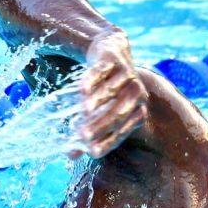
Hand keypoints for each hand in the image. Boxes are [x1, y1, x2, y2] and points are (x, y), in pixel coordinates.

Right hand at [69, 31, 148, 158]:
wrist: (112, 52)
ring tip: (83, 113)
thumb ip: (89, 131)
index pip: (122, 131)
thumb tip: (70, 155)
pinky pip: (102, 71)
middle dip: (100, 126)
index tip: (91, 152)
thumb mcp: (102, 111)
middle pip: (118, 113)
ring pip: (111, 92)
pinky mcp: (114, 60)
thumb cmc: (107, 91)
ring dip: (97, 102)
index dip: (107, 142)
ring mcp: (127, 75)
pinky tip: (82, 89)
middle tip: (83, 136)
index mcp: (137, 111)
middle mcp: (137, 94)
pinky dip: (92, 80)